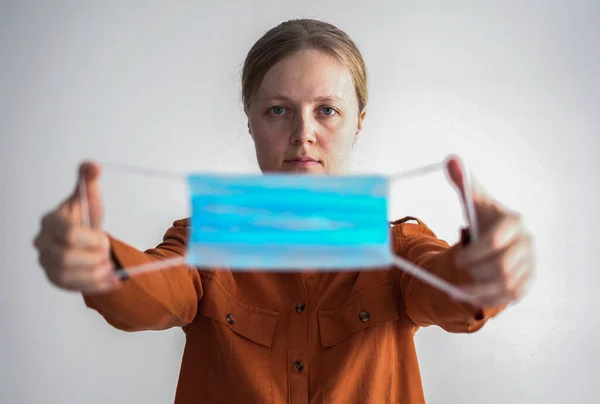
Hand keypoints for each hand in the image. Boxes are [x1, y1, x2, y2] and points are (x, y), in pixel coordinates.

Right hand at [33, 162, 120, 293]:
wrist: (84, 239)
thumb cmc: (84, 217)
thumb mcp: (89, 198)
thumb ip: (89, 181)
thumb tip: (92, 166)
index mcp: (50, 221)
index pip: (67, 233)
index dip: (90, 239)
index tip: (104, 237)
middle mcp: (42, 243)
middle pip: (64, 257)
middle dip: (92, 256)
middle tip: (107, 253)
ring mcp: (46, 262)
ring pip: (67, 275)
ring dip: (93, 273)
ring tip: (109, 267)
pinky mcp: (55, 279)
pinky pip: (72, 287)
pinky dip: (96, 286)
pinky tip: (113, 281)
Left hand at [447, 156, 534, 306]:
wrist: (498, 237)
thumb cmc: (483, 217)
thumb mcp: (473, 199)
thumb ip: (463, 181)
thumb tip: (451, 160)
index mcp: (513, 222)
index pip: (495, 241)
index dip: (474, 253)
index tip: (457, 259)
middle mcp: (526, 242)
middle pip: (502, 266)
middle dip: (476, 272)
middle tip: (459, 274)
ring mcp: (530, 262)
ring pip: (507, 284)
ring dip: (480, 290)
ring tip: (459, 290)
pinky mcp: (527, 280)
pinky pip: (511, 295)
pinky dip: (490, 299)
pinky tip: (471, 298)